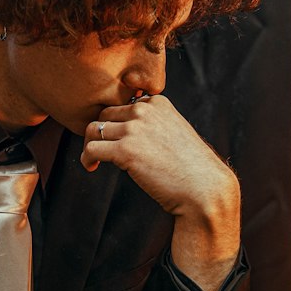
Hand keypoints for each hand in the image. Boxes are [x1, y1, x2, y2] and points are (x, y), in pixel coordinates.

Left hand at [81, 97, 240, 287]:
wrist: (204, 188)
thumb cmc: (191, 168)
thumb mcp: (174, 133)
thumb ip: (152, 125)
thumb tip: (125, 132)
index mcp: (157, 102)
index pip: (122, 105)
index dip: (115, 123)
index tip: (115, 140)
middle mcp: (145, 110)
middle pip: (104, 114)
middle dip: (99, 132)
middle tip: (99, 151)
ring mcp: (134, 129)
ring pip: (93, 129)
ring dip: (89, 145)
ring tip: (93, 160)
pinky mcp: (126, 150)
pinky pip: (92, 148)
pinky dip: (86, 158)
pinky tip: (91, 167)